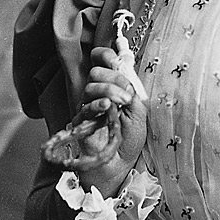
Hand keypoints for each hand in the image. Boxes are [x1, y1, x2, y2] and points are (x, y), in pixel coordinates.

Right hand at [76, 47, 148, 194]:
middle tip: (126, 94)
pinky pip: (86, 107)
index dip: (106, 56)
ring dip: (109, 91)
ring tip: (122, 104)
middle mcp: (97, 93)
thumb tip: (125, 72)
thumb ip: (132, 91)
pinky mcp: (80, 122)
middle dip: (114, 78)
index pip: (102, 60)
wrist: (120, 163)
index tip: (116, 61)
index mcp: (112, 86)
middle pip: (96, 71)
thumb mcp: (139, 111)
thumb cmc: (128, 138)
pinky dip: (98, 103)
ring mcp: (88, 107)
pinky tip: (107, 106)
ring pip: (91, 86)